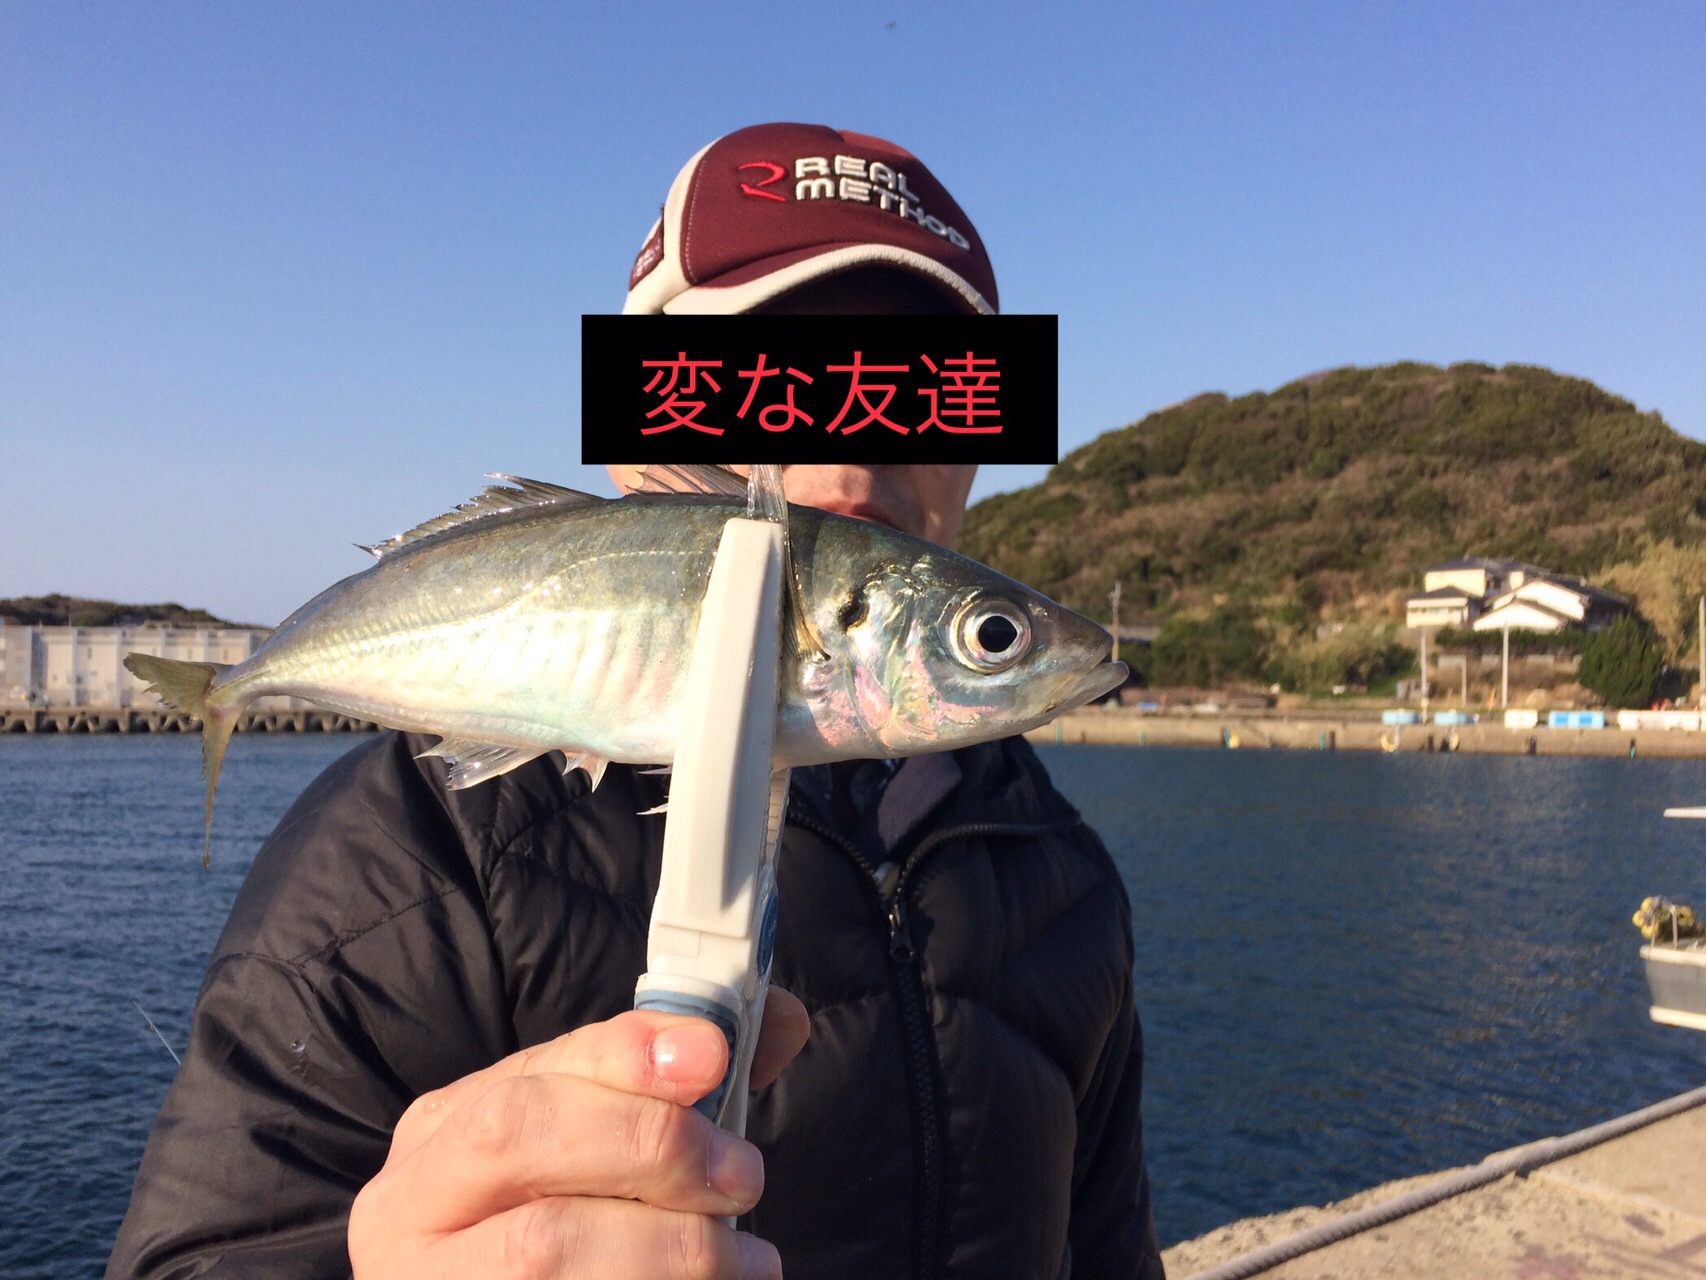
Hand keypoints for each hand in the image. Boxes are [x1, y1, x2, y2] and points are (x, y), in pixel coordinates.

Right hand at [349, 988, 811, 1278]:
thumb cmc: (563, 1225)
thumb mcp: (594, 1144)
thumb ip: (671, 1084)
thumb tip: (779, 1021)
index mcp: (443, 1133)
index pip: (528, 1072)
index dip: (625, 1057)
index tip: (713, 1055)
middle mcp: (415, 1207)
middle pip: (518, 1142)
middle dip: (648, 1143)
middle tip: (742, 1175)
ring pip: (545, 1251)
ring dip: (673, 1247)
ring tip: (745, 1259)